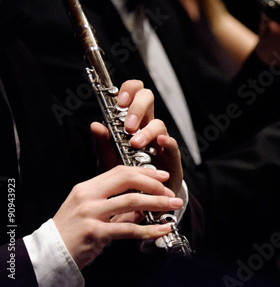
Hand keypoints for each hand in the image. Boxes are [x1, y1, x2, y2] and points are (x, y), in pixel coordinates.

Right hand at [53, 166, 183, 269]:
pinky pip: (128, 229)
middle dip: (154, 184)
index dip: (144, 172)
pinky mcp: (95, 232)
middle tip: (170, 191)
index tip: (161, 176)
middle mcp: (88, 196)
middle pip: (127, 180)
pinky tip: (162, 229)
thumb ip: (115, 207)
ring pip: (132, 201)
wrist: (48, 255)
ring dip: (157, 203)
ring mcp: (90, 213)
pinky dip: (149, 229)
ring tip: (173, 206)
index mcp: (87, 187)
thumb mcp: (89, 212)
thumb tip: (143, 207)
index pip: (120, 171)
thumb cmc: (70, 234)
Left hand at [92, 80, 183, 194]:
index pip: (132, 94)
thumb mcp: (109, 162)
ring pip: (159, 123)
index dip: (128, 91)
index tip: (119, 102)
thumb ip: (103, 145)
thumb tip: (96, 125)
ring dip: (146, 131)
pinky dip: (167, 141)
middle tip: (128, 125)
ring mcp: (160, 140)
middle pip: (148, 98)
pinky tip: (160, 143)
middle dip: (138, 107)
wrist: (143, 199)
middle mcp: (146, 126)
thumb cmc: (127, 176)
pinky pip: (173, 143)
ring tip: (135, 144)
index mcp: (131, 121)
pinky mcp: (171, 156)